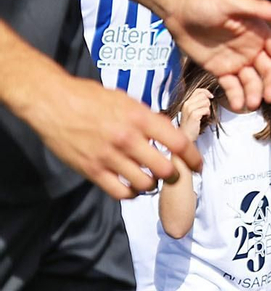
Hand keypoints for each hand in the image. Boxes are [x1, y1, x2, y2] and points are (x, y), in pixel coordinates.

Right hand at [31, 74, 202, 198]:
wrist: (52, 101)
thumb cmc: (90, 97)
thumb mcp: (126, 100)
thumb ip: (147, 119)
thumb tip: (166, 134)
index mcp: (140, 118)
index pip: (178, 143)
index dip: (192, 157)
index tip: (197, 164)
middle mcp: (127, 139)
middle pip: (165, 169)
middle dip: (173, 174)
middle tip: (172, 174)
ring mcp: (109, 156)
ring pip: (145, 183)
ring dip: (151, 184)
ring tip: (149, 179)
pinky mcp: (91, 170)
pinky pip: (120, 192)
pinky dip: (131, 193)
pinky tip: (131, 186)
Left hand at [163, 0, 270, 111]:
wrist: (178, 10)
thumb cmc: (206, 3)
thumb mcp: (232, 3)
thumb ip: (257, 8)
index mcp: (260, 34)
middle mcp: (253, 50)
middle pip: (269, 71)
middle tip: (270, 97)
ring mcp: (237, 62)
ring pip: (252, 82)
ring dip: (255, 93)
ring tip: (252, 103)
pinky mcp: (220, 70)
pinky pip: (232, 86)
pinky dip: (236, 96)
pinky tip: (237, 105)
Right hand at [178, 87, 213, 141]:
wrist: (186, 135)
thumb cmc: (191, 124)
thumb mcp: (192, 110)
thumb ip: (197, 102)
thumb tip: (208, 95)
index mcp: (186, 102)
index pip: (198, 90)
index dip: (206, 92)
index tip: (211, 97)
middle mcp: (186, 104)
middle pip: (203, 95)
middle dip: (208, 102)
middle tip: (205, 110)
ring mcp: (189, 109)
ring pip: (205, 102)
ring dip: (208, 108)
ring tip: (204, 114)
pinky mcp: (193, 115)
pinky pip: (206, 109)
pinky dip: (207, 113)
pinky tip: (205, 117)